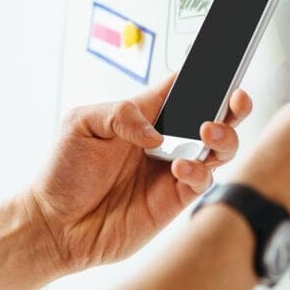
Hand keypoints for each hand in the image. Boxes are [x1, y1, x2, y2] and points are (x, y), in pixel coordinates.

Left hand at [26, 76, 252, 271]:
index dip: (205, 75)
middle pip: (214, 116)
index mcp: (145, 115)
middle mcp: (166, 140)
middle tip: (236, 98)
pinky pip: (202, 181)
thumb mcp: (80, 124)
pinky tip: (179, 167)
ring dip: (224, 137)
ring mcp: (172, 170)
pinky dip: (198, 171)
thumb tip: (155, 131)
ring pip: (219, 149)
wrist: (53, 225)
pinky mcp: (173, 199)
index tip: (222, 64)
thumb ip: (120, 113)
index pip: (183, 88)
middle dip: (233, 105)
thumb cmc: (62, 172)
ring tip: (209, 132)